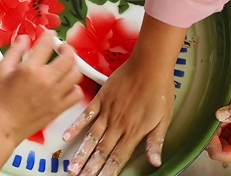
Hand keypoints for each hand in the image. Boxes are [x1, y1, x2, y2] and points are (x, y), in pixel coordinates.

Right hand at [0, 31, 83, 145]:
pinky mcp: (60, 108)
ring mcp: (56, 95)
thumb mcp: (1, 69)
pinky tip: (65, 85)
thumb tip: (25, 38)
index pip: (47, 44)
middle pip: (69, 57)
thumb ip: (15, 51)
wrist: (3, 127)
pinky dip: (74, 87)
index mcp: (31, 68)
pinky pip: (77, 94)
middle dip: (66, 48)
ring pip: (76, 74)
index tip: (48, 35)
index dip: (48, 35)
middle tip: (60, 48)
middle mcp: (47, 80)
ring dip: (71, 66)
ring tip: (64, 66)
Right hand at [63, 54, 173, 175]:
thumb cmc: (160, 91)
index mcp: (134, 132)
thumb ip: (156, 141)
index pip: (118, 158)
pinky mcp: (101, 99)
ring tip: (71, 167)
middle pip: (101, 151)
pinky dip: (76, 126)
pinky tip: (67, 138)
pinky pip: (86, 115)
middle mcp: (118, 125)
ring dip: (81, 154)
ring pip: (91, 137)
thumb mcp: (164, 119)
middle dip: (90, 168)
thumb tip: (155, 162)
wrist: (149, 66)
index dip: (107, 172)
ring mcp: (107, 112)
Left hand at [206, 98, 230, 162]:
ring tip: (227, 114)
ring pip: (218, 137)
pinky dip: (223, 121)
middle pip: (216, 146)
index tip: (210, 126)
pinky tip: (229, 114)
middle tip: (217, 117)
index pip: (218, 153)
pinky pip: (224, 129)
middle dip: (214, 131)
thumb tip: (219, 114)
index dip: (211, 140)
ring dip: (219, 126)